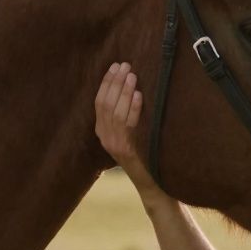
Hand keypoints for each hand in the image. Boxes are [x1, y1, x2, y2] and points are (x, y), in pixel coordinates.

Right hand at [94, 62, 158, 196]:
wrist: (151, 184)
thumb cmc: (145, 155)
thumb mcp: (131, 133)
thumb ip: (127, 115)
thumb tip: (132, 86)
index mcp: (102, 131)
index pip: (99, 102)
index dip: (106, 83)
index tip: (114, 66)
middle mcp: (105, 137)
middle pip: (105, 104)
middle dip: (114, 82)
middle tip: (124, 65)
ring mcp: (114, 144)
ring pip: (115, 112)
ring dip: (123, 91)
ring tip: (132, 75)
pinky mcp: (126, 150)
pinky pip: (127, 125)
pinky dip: (132, 108)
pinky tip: (138, 95)